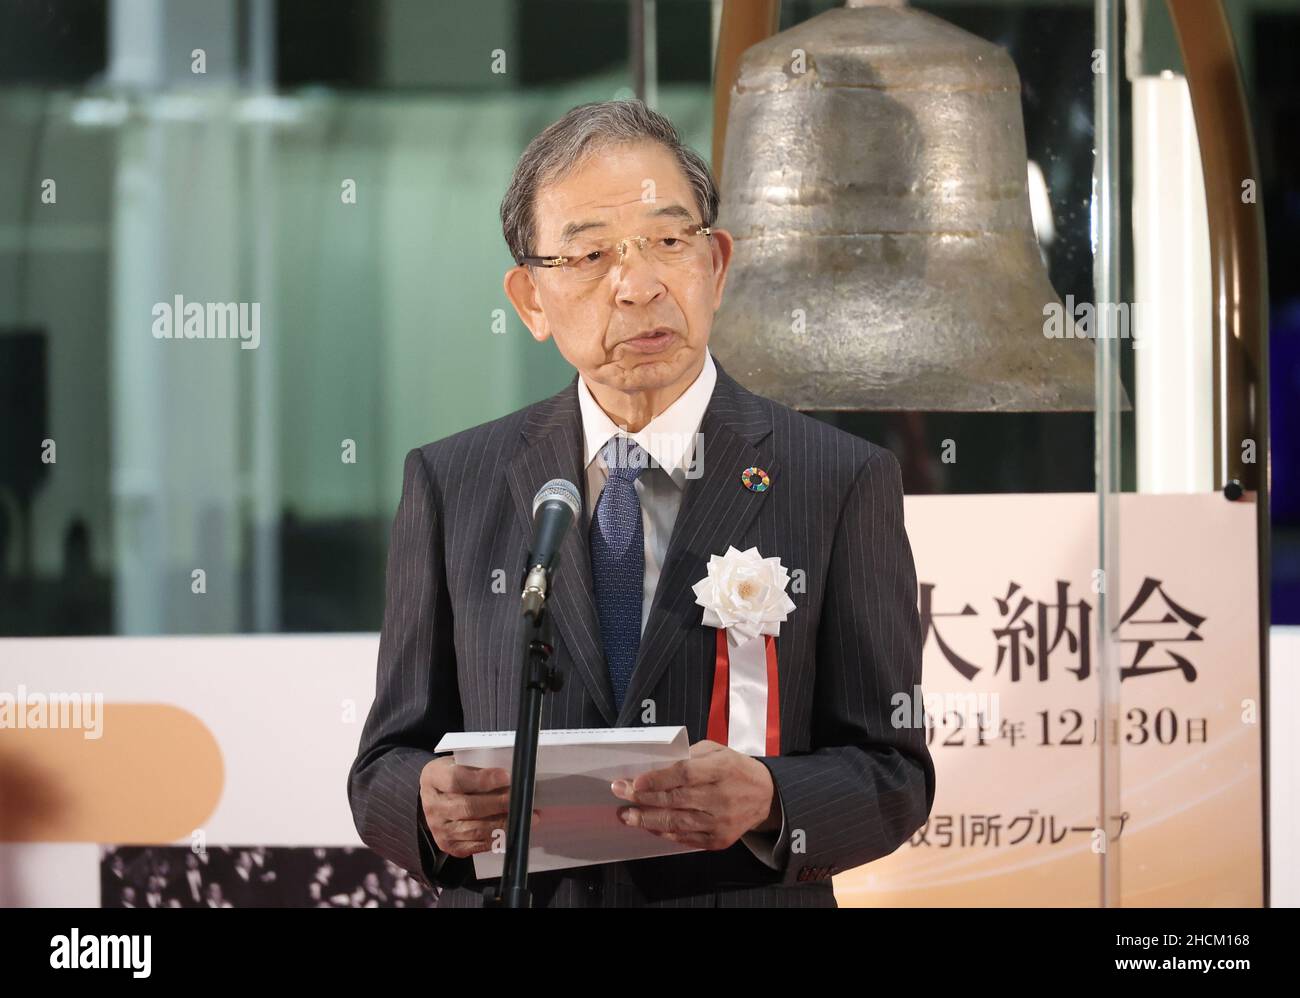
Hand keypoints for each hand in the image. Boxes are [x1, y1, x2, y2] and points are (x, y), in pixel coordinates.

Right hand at [419, 758, 538, 858]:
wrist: (437, 798)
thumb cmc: (454, 775)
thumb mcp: (460, 762)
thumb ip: (479, 766)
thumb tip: (512, 773)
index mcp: (433, 777)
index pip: (456, 779)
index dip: (483, 780)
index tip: (507, 776)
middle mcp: (432, 805)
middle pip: (468, 807)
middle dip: (499, 803)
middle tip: (521, 799)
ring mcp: (439, 828)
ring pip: (474, 829)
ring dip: (504, 823)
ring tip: (526, 816)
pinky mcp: (449, 845)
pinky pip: (476, 844)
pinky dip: (497, 837)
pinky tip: (513, 829)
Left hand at [610, 740, 777, 850]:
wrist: (766, 796)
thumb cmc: (734, 768)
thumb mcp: (717, 750)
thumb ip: (689, 757)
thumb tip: (656, 767)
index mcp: (722, 769)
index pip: (685, 774)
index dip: (658, 779)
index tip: (635, 781)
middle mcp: (722, 797)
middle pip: (676, 800)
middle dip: (643, 798)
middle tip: (619, 793)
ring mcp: (720, 822)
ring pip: (677, 822)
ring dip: (648, 819)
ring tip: (626, 815)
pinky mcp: (719, 840)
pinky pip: (686, 838)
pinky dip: (664, 832)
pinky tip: (648, 825)